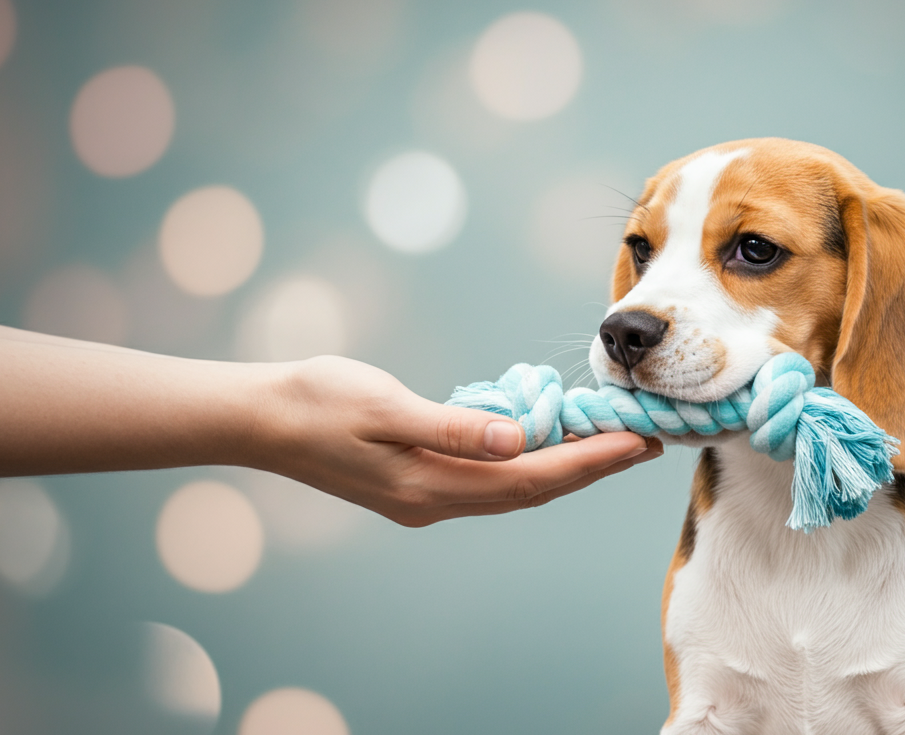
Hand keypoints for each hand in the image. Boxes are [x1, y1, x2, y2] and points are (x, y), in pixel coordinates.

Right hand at [251, 356, 662, 526]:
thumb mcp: (384, 406)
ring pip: (514, 488)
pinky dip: (528, 463)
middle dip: (592, 467)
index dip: (590, 460)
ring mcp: (426, 498)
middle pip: (533, 489)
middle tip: (644, 440)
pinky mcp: (417, 485)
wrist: (259, 420)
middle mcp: (435, 502)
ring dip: (564, 468)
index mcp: (431, 485)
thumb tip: (520, 439)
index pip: (532, 476)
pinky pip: (491, 480)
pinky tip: (544, 441)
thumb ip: (453, 426)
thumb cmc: (317, 402)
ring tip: (609, 442)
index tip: (637, 440)